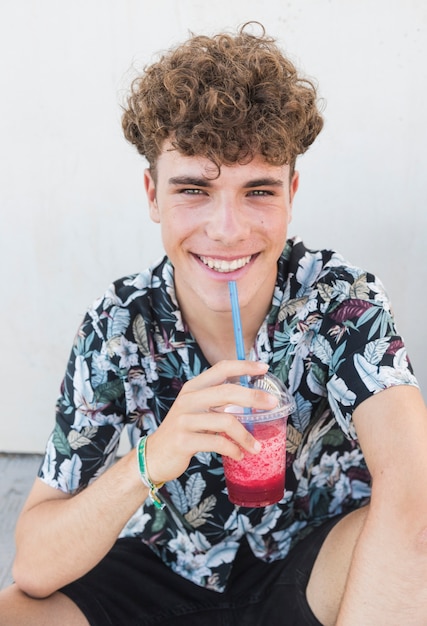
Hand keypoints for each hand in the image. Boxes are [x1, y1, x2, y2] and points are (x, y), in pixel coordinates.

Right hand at [145, 360, 276, 483]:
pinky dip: (233, 449)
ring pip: (226, 421)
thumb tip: (251, 397)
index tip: (264, 368)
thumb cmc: (183, 431)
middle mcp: (188, 399)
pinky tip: (239, 455)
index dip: (244, 366)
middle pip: (227, 391)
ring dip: (246, 436)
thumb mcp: (196, 410)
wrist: (154, 455)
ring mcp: (185, 420)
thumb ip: (217, 401)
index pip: (221, 368)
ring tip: (256, 447)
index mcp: (193, 388)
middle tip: (273, 404)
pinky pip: (218, 443)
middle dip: (254, 396)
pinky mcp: (184, 440)